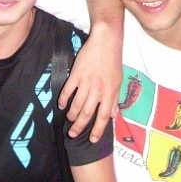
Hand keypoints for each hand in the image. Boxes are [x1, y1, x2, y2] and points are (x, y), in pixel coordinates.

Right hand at [59, 23, 121, 142]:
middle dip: (79, 126)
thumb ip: (115, 99)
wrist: (106, 41)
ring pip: (76, 104)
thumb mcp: (119, 81)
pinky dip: (64, 100)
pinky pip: (68, 91)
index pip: (104, 116)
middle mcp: (98, 90)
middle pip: (87, 113)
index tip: (91, 140)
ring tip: (69, 119)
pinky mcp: (76, 74)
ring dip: (72, 114)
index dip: (97, 129)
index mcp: (110, 92)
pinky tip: (62, 105)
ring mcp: (86, 82)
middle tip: (72, 134)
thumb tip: (113, 116)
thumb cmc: (113, 61)